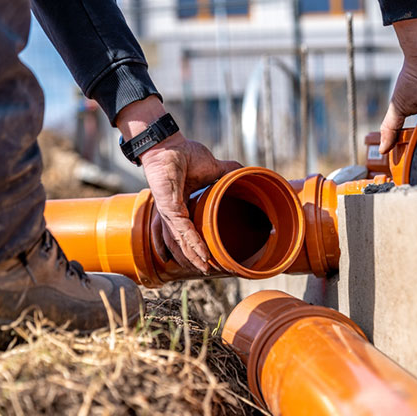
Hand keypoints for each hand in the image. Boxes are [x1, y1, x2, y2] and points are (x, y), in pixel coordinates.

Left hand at [116, 96, 240, 272]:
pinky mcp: (168, 207)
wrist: (169, 144)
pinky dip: (192, 243)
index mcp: (182, 206)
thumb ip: (229, 172)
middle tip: (207, 271)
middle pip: (181, 241)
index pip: (188, 231)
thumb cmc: (184, 154)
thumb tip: (248, 173)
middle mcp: (173, 213)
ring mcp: (170, 211)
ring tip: (205, 268)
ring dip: (193, 256)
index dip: (197, 244)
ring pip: (181, 241)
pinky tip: (202, 254)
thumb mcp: (213, 168)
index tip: (210, 256)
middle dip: (193, 258)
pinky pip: (181, 229)